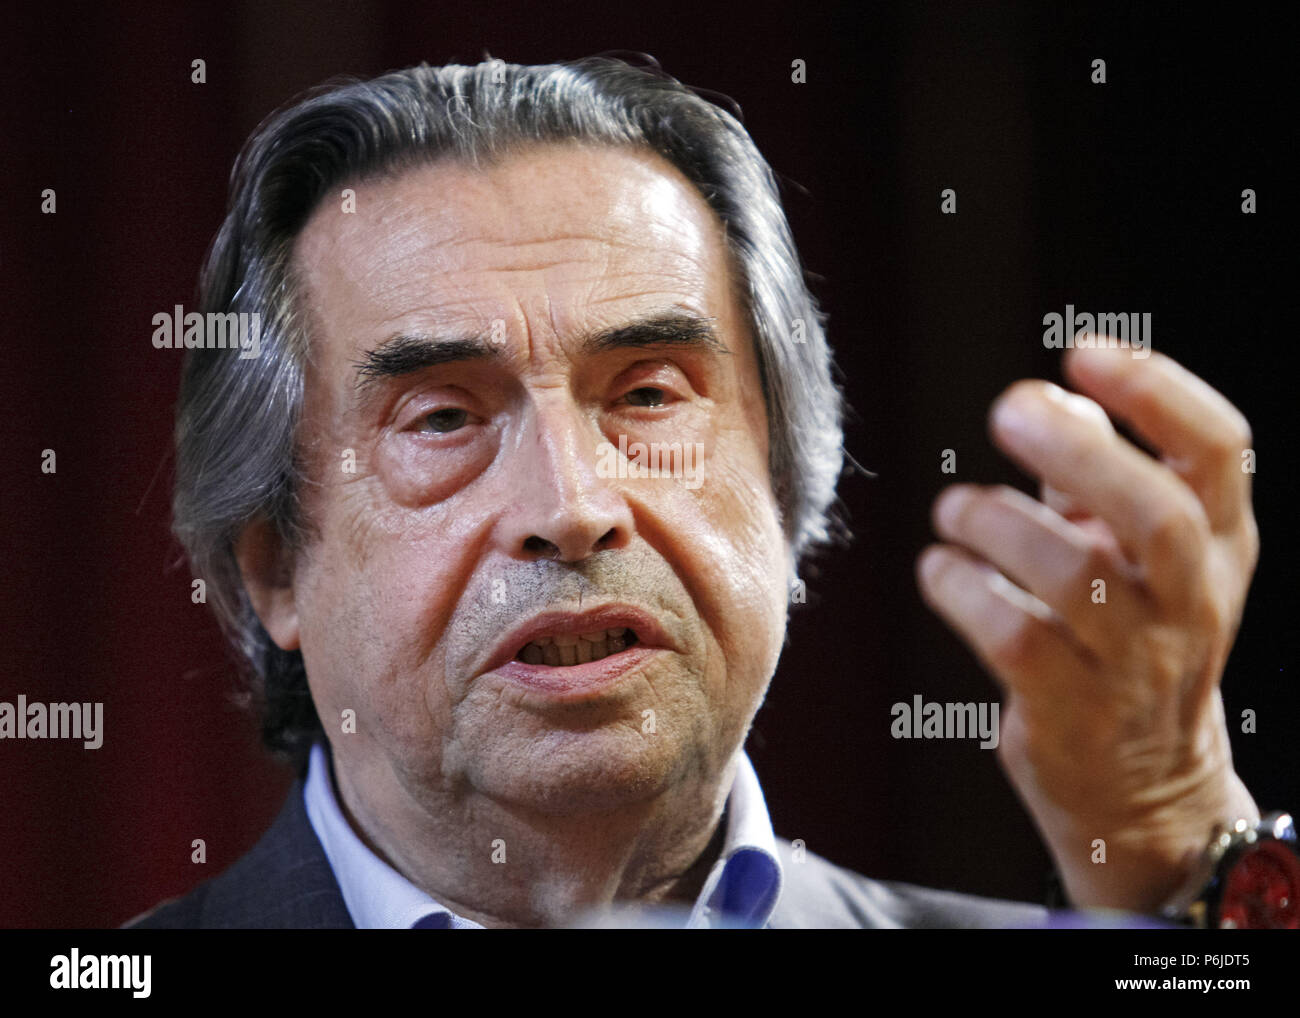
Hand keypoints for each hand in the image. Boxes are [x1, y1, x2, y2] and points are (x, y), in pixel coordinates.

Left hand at [917, 344, 1259, 912]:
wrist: (1142, 790)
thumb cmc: (1130, 647)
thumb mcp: (1136, 559)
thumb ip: (1099, 481)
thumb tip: (1059, 400)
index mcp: (1220, 549)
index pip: (1220, 452)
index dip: (1158, 391)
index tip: (1082, 354)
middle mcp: (1191, 603)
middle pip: (1157, 514)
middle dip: (1078, 452)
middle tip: (1007, 411)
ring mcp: (1136, 665)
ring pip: (1073, 575)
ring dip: (996, 522)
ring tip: (953, 508)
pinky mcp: (1072, 713)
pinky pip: (1014, 637)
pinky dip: (963, 589)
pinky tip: (939, 570)